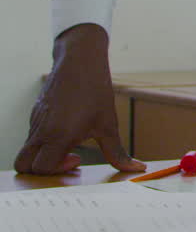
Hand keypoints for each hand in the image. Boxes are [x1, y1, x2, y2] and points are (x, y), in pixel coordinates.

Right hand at [14, 25, 143, 174]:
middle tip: (67, 159)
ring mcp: (34, 121)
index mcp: (57, 135)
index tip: (78, 159)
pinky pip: (32, 135)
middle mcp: (40, 130)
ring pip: (27, 149)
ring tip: (70, 145)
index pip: (41, 168)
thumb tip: (136, 169)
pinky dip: (44, 142)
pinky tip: (67, 131)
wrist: (80, 60)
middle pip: (23, 164)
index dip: (58, 170)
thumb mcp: (109, 125)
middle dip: (43, 170)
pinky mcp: (35, 113)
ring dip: (44, 155)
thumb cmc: (95, 91)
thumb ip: (117, 152)